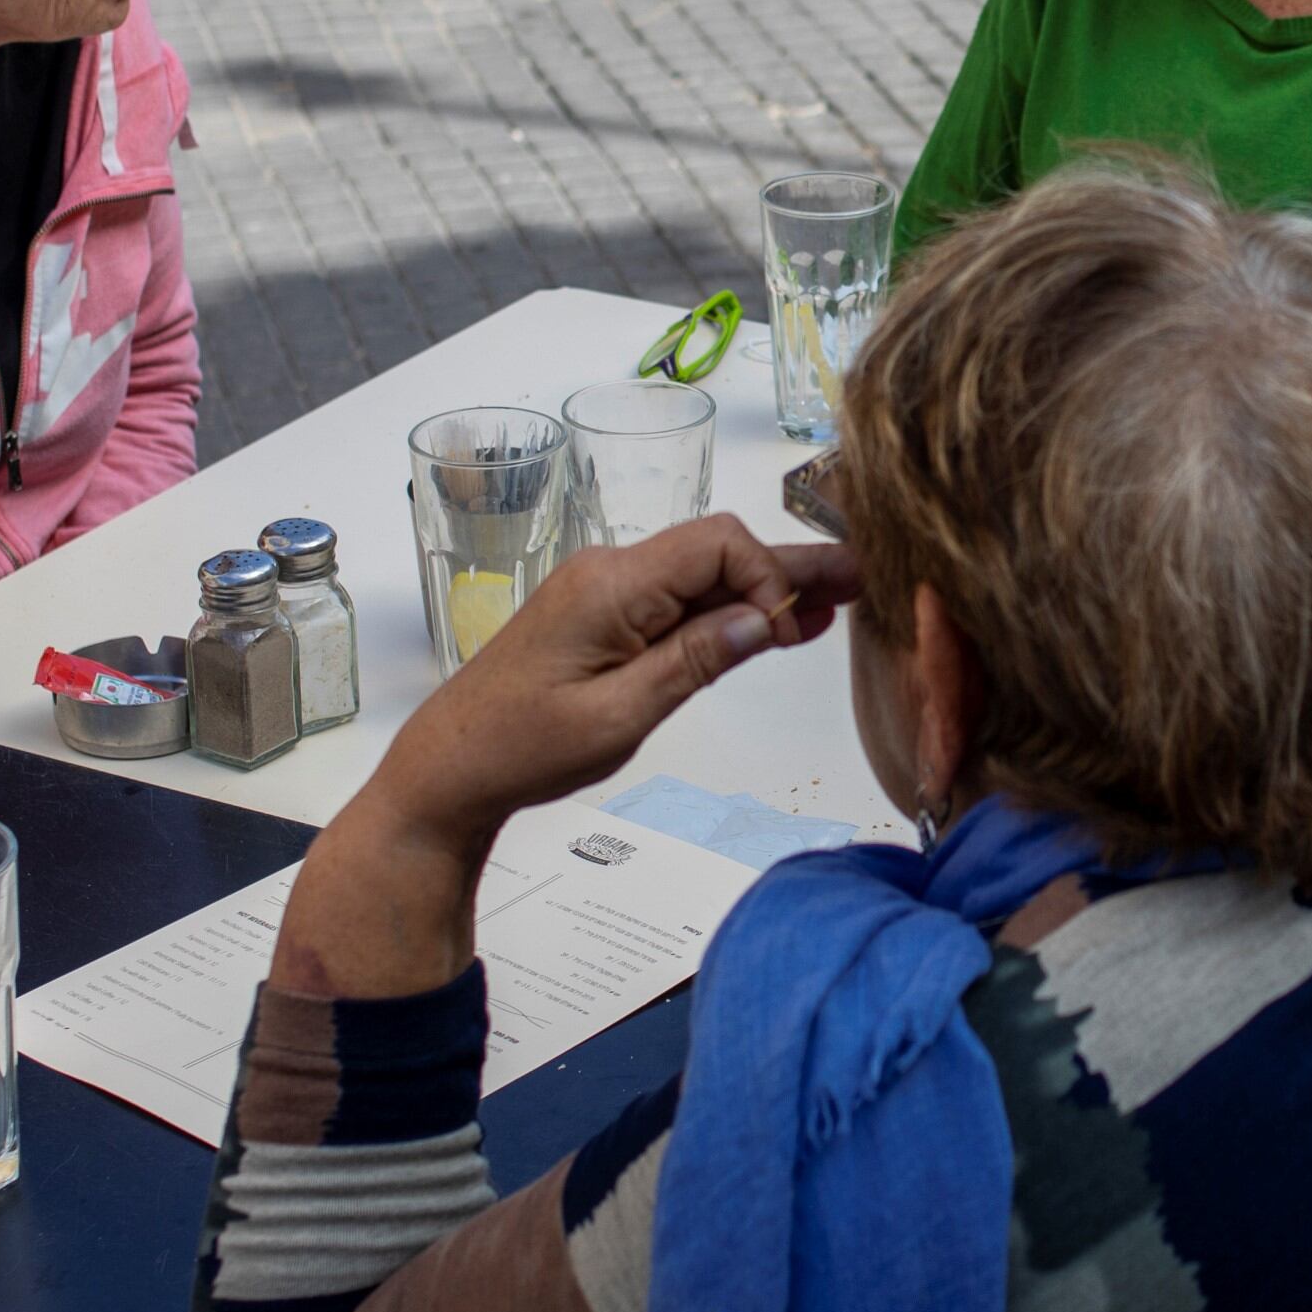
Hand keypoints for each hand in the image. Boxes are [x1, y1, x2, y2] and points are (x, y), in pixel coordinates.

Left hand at [274, 519, 857, 998]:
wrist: (449, 768)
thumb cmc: (523, 749)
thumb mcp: (621, 717)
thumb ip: (698, 661)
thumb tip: (767, 620)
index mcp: (611, 586)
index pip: (716, 543)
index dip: (767, 575)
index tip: (791, 631)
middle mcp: (610, 571)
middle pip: (717, 550)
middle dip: (788, 569)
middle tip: (862, 580)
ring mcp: (605, 590)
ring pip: (703, 573)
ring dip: (764, 590)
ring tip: (836, 605)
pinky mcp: (603, 614)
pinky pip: (677, 596)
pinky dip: (727, 609)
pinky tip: (776, 626)